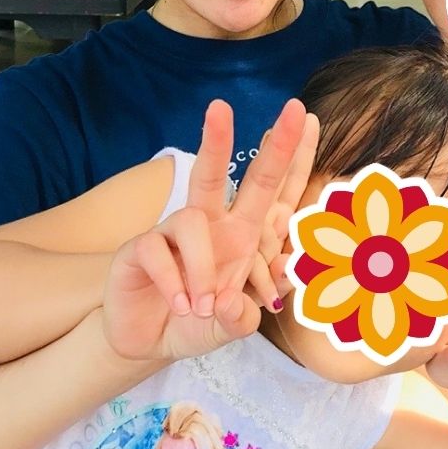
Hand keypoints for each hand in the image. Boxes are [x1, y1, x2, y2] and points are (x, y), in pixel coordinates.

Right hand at [101, 99, 316, 361]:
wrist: (149, 343)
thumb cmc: (201, 322)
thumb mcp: (234, 325)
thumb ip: (245, 316)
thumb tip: (245, 296)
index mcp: (244, 233)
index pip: (271, 187)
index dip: (288, 153)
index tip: (306, 114)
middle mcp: (210, 224)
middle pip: (216, 173)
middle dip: (219, 138)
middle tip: (220, 105)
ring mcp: (172, 232)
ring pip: (191, 221)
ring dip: (202, 270)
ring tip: (201, 305)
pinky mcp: (141, 248)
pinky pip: (158, 251)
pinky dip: (175, 284)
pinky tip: (179, 305)